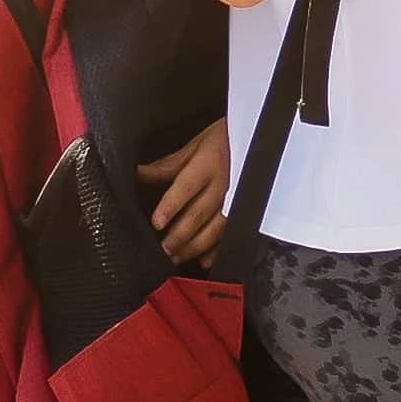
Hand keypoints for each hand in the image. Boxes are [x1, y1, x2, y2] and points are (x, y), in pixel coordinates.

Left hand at [138, 121, 230, 263]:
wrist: (259, 140)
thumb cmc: (224, 141)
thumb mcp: (195, 145)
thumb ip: (168, 164)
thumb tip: (140, 173)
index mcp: (208, 165)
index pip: (186, 187)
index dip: (171, 206)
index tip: (157, 222)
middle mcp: (223, 186)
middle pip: (200, 214)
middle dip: (181, 234)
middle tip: (164, 249)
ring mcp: (235, 201)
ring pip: (215, 229)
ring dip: (196, 246)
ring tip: (178, 257)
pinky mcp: (243, 212)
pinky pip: (230, 235)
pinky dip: (217, 251)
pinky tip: (205, 261)